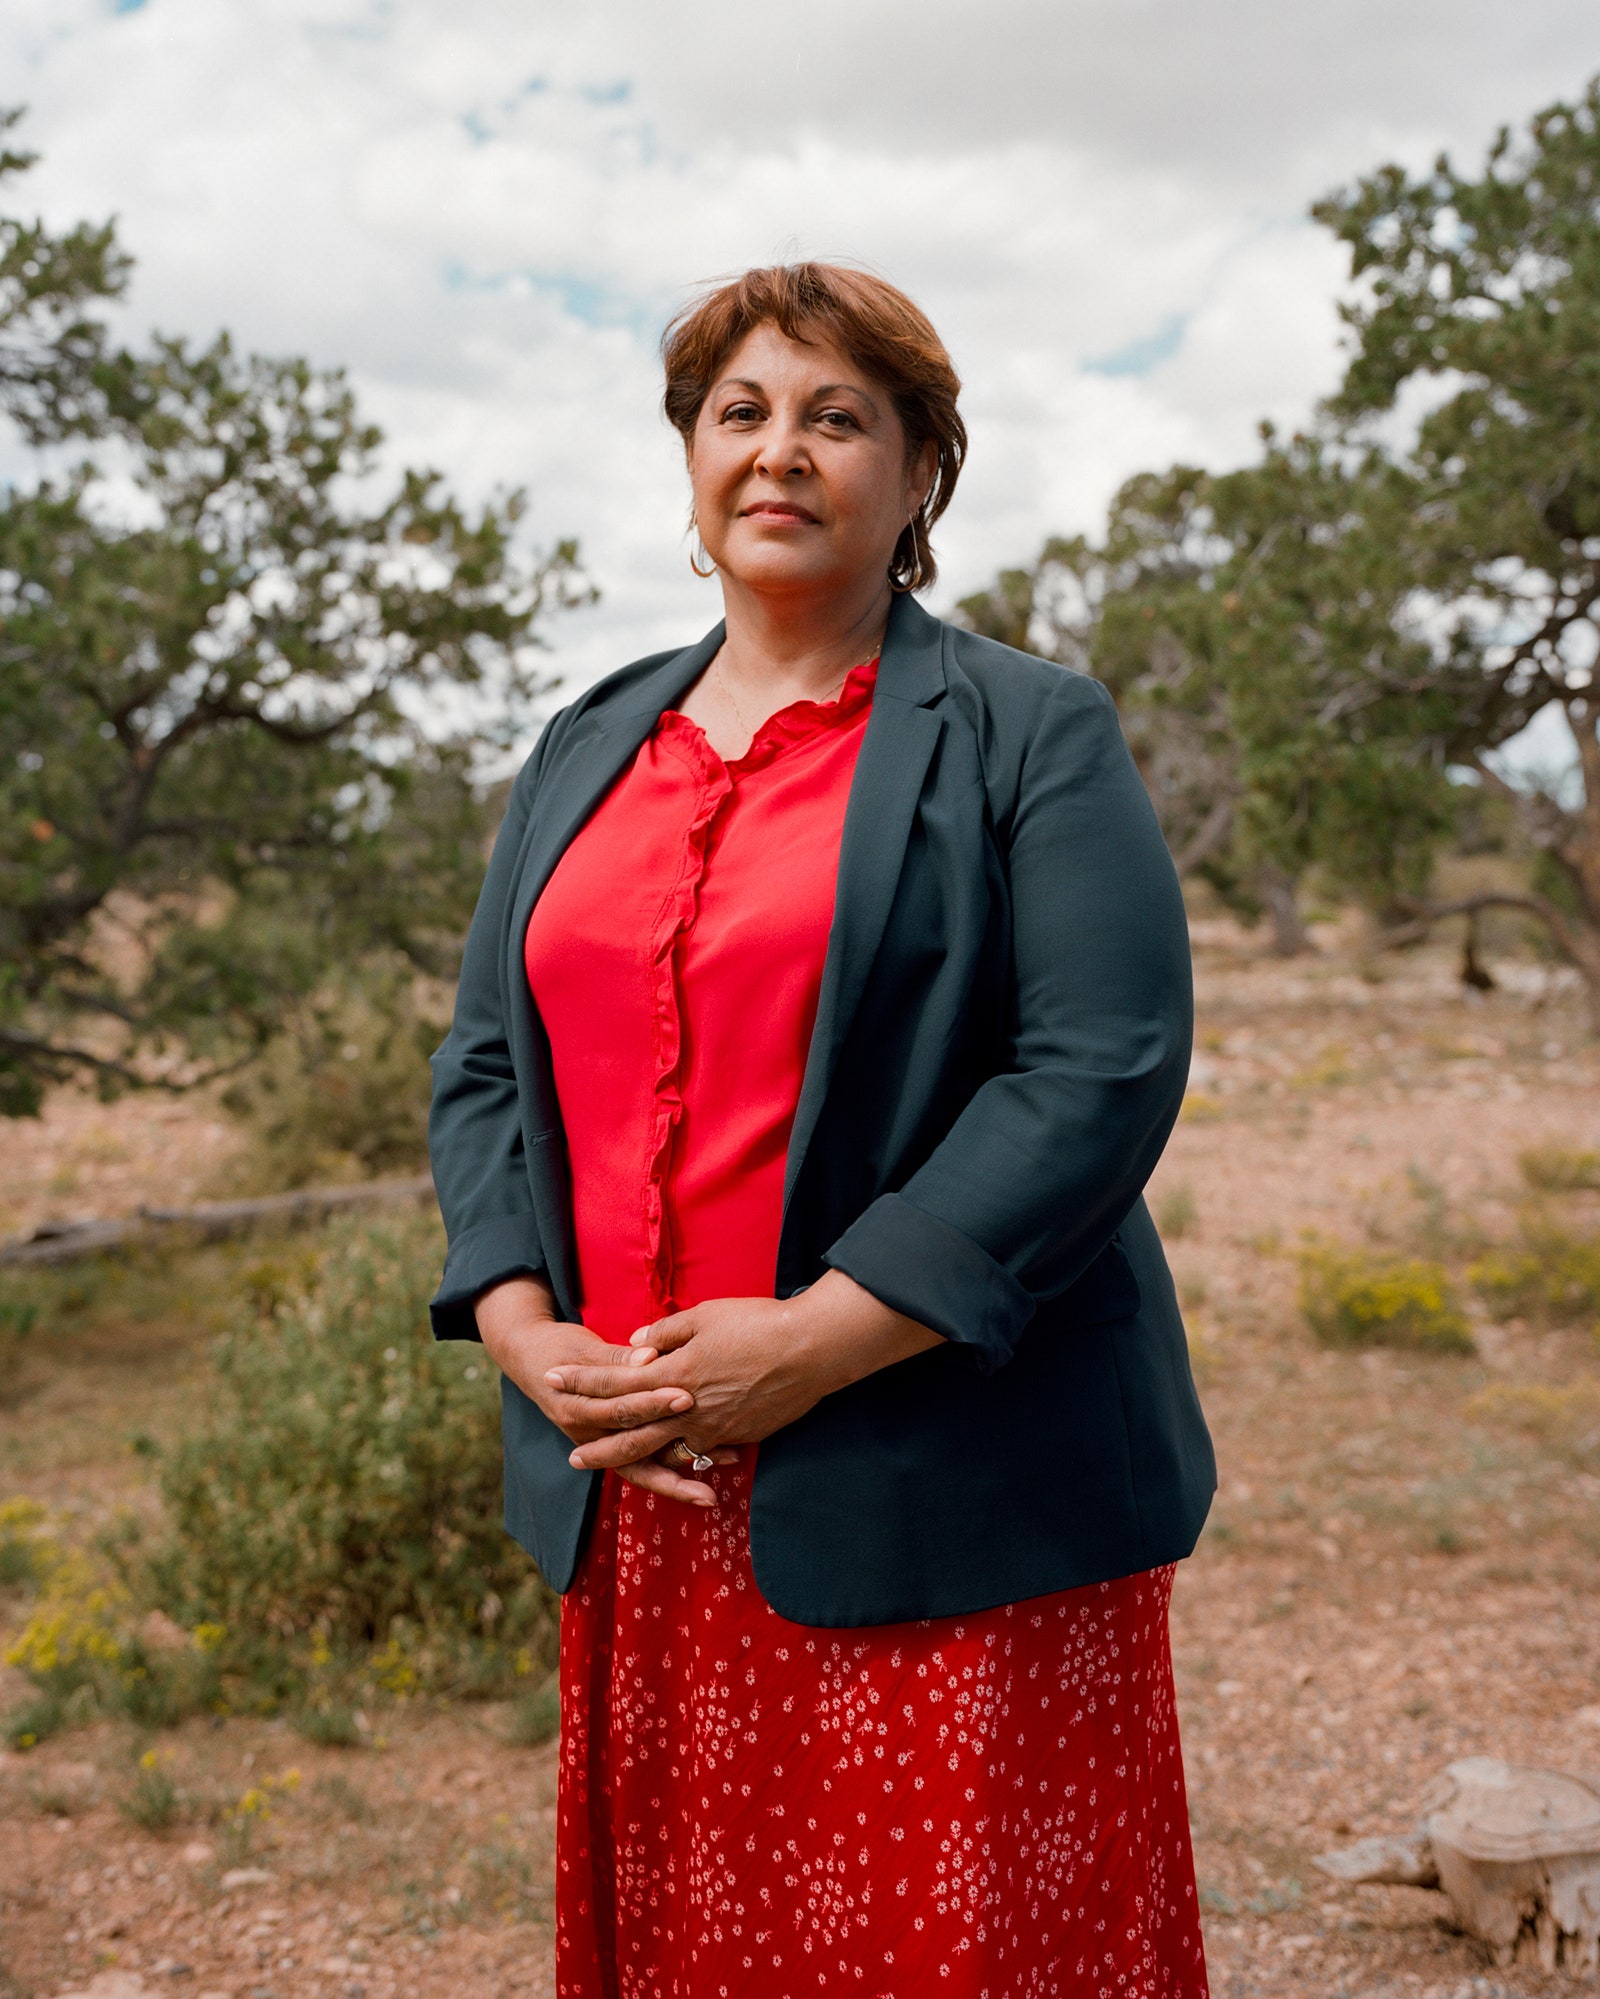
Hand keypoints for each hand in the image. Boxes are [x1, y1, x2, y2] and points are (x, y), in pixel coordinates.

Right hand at [473, 1276, 722, 1507]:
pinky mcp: (614, 1446)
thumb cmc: (560, 1349)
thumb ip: (617, 1358)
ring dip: (677, 1482)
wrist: (534, 1364)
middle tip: (720, 1454)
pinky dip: (673, 1471)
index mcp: (576, 1406)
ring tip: (712, 1494)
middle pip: (634, 1449)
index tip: (686, 1396)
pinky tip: (707, 1469)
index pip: (620, 1406)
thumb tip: (649, 1357)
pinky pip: (644, 1464)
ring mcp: (602, 1444)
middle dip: (677, 1453)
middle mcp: (588, 1434)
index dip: (652, 1402)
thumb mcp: (583, 1347)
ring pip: (641, 1469)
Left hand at [550, 1270, 941, 1478]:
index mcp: (673, 1375)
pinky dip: (682, 1456)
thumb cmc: (757, 1324)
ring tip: (617, 1468)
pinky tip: (672, 1459)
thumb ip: (665, 1334)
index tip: (552, 1379)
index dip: (582, 1381)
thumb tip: (638, 1347)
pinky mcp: (738, 1437)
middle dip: (599, 1445)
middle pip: (631, 1433)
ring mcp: (713, 1429)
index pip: (615, 1381)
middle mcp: (687, 1410)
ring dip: (637, 1460)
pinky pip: (702, 1450)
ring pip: (666, 1451)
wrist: (812, 1351)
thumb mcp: (704, 1316)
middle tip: (572, 1458)